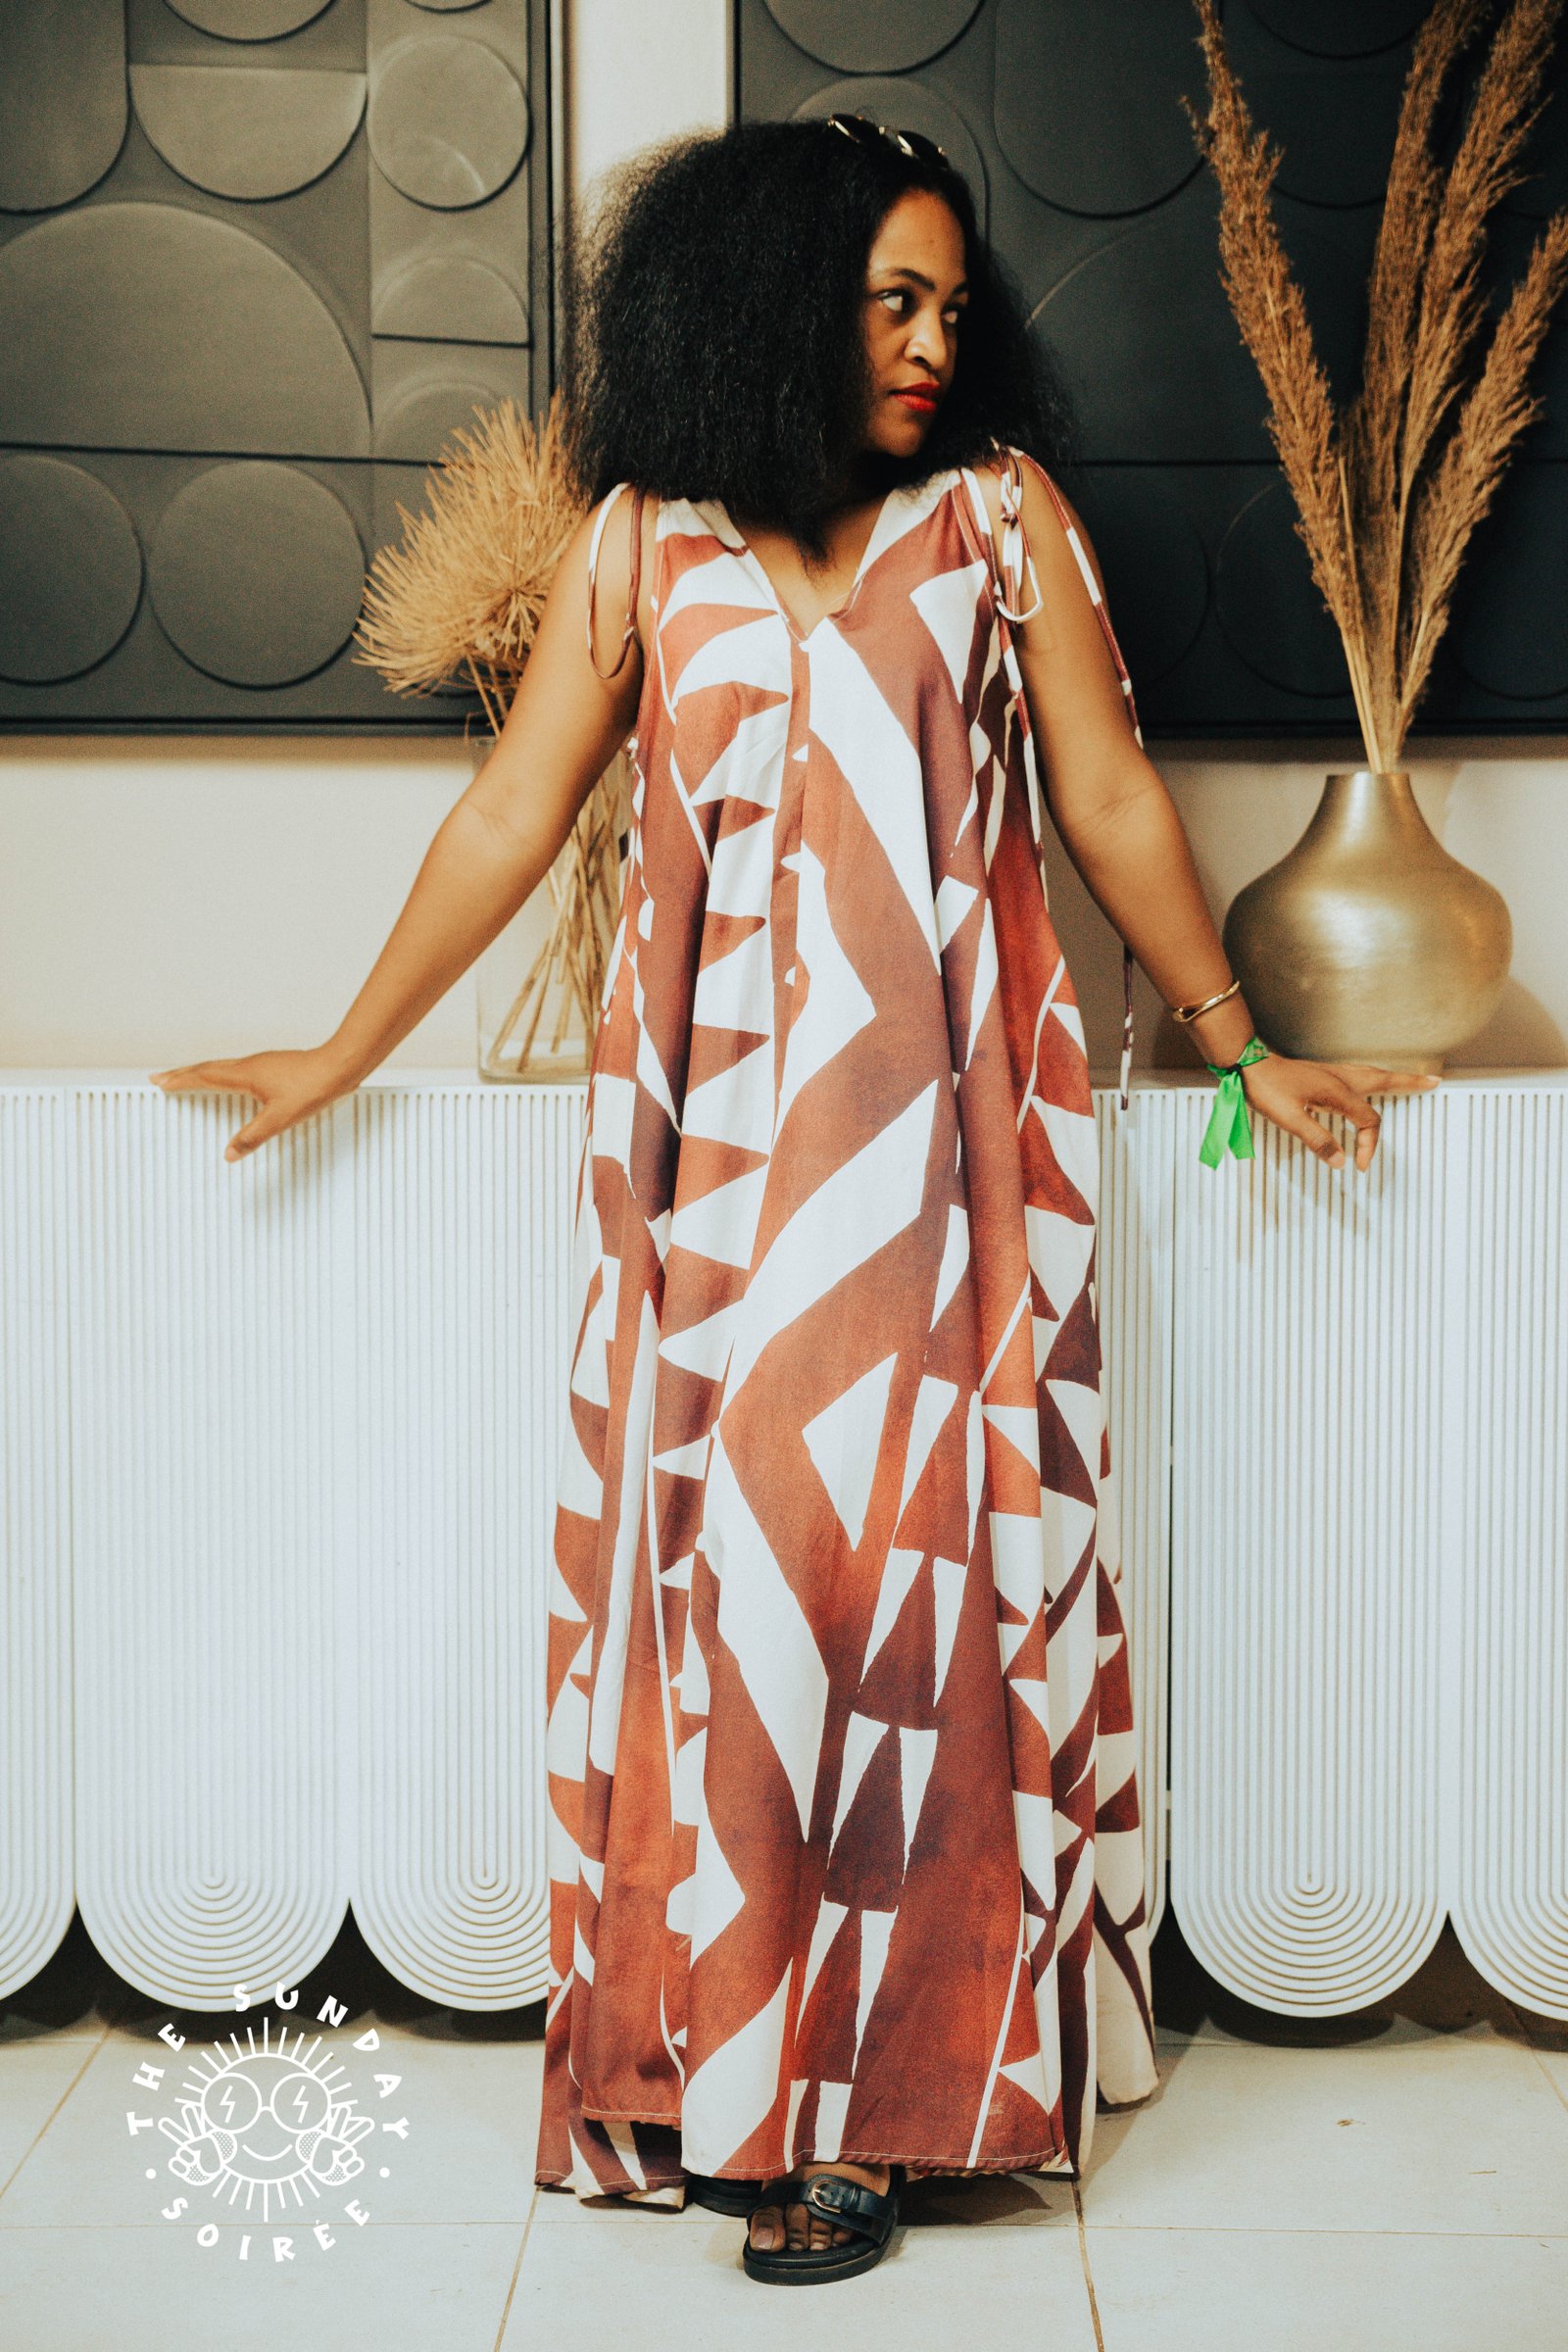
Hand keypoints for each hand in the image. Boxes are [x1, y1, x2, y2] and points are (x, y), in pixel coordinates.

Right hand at [147, 1045, 362, 1161]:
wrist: (338, 1066)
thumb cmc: (312, 1087)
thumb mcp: (279, 1119)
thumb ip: (252, 1137)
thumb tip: (229, 1153)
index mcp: (244, 1074)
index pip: (203, 1076)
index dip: (179, 1079)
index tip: (159, 1081)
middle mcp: (249, 1065)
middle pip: (207, 1067)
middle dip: (182, 1073)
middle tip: (162, 1078)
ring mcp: (261, 1063)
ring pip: (221, 1066)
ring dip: (200, 1071)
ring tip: (187, 1077)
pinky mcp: (273, 1065)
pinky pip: (236, 1068)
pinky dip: (221, 1073)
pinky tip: (229, 1081)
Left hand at [1239, 1051, 1439, 1170]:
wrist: (1247, 1063)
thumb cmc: (1266, 1088)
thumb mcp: (1290, 1120)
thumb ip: (1317, 1141)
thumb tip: (1341, 1161)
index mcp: (1337, 1091)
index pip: (1368, 1121)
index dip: (1369, 1145)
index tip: (1360, 1165)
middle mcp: (1339, 1078)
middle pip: (1384, 1081)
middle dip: (1409, 1084)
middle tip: (1432, 1083)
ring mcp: (1330, 1073)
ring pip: (1371, 1075)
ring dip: (1393, 1079)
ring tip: (1410, 1080)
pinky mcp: (1320, 1073)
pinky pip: (1357, 1076)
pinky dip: (1372, 1079)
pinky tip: (1366, 1085)